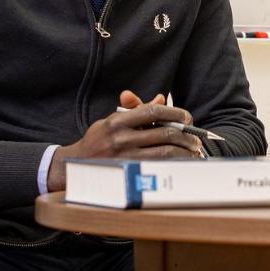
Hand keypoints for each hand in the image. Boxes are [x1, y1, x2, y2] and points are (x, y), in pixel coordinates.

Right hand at [46, 90, 203, 191]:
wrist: (74, 166)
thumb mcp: (113, 120)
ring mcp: (125, 156)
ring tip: (193, 150)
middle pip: (163, 133)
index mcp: (118, 120)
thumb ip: (137, 109)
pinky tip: (182, 161)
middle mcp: (121, 138)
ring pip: (164, 152)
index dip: (175, 113)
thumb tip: (161, 98)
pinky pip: (157, 166)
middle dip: (185, 134)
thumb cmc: (98, 140)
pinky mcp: (129, 172)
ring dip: (183, 151)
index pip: (153, 111)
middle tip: (195, 137)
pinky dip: (173, 163)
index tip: (187, 117)